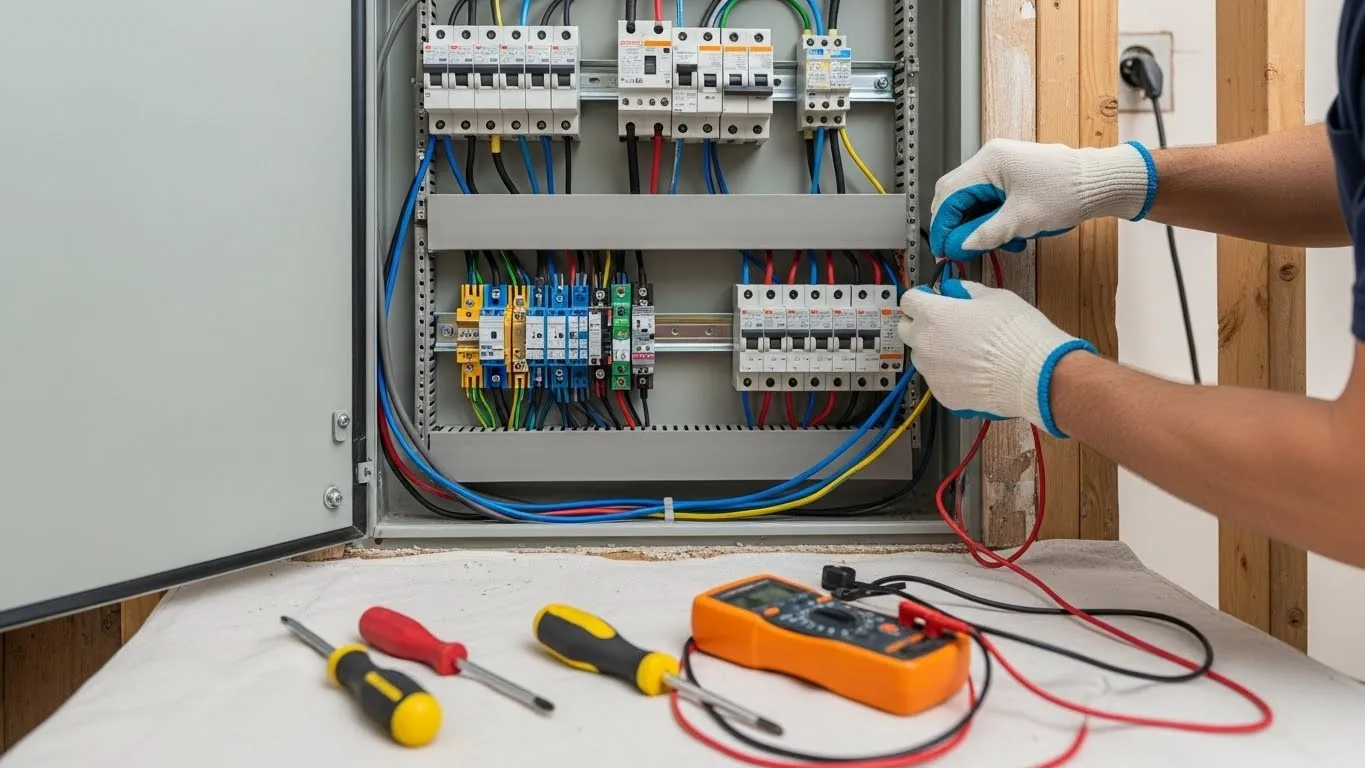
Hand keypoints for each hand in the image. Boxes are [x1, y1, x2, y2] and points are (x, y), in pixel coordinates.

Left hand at [898, 279, 1095, 437]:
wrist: (1033, 374)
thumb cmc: (1016, 333)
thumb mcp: (995, 297)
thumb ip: (967, 292)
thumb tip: (956, 290)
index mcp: (933, 314)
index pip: (908, 300)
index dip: (922, 296)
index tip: (932, 297)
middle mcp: (925, 344)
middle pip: (906, 329)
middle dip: (920, 323)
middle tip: (944, 323)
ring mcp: (931, 372)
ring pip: (922, 357)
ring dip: (934, 350)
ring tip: (965, 351)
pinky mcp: (943, 395)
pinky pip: (938, 380)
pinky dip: (949, 374)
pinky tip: (972, 371)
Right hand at [930, 139, 1155, 260]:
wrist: (1101, 182)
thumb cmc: (1069, 191)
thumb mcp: (1022, 219)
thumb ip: (986, 234)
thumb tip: (960, 246)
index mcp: (989, 161)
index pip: (949, 195)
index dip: (943, 225)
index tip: (944, 248)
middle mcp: (991, 159)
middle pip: (957, 196)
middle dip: (958, 226)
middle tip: (962, 250)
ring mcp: (1002, 167)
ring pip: (973, 201)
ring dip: (979, 225)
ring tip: (1000, 243)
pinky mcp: (1012, 176)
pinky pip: (990, 200)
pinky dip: (993, 220)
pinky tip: (1011, 235)